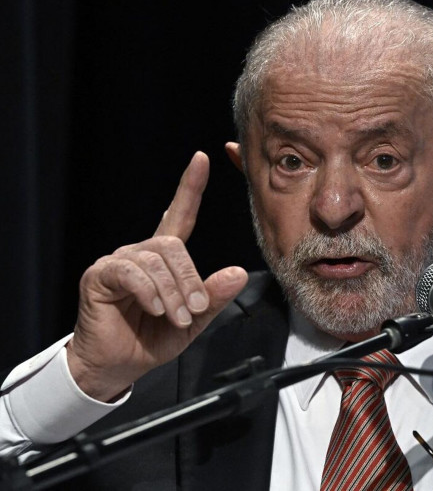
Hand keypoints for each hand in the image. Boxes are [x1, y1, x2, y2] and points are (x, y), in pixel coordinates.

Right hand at [67, 152, 247, 401]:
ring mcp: (118, 262)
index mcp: (164, 260)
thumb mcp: (193, 321)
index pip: (179, 215)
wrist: (117, 367)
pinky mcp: (100, 276)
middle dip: (191, 280)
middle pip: (174, 245)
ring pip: (156, 259)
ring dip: (173, 292)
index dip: (190, 187)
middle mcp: (141, 254)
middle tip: (195, 310)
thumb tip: (238, 272)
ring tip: (177, 318)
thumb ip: (213, 298)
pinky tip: (156, 309)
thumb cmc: (151, 340)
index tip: (201, 159)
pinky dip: (150, 292)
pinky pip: (131, 272)